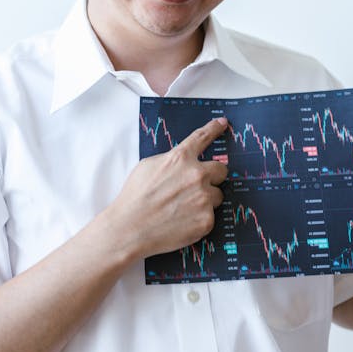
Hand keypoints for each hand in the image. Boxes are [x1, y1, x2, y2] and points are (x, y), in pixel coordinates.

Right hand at [108, 116, 228, 258]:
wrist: (130, 228)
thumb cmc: (135, 197)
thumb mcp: (148, 166)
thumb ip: (171, 160)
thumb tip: (184, 162)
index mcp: (180, 158)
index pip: (202, 137)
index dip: (214, 128)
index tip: (222, 123)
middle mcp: (196, 175)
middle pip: (221, 170)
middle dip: (212, 177)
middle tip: (196, 186)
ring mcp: (204, 198)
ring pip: (217, 195)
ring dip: (206, 199)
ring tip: (183, 208)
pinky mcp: (207, 220)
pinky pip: (211, 215)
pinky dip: (200, 218)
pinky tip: (182, 221)